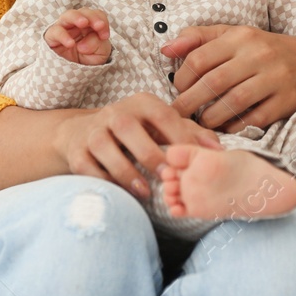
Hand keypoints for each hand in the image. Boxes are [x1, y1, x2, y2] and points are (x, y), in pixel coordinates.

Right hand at [44, 8, 111, 65]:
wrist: (73, 75)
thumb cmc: (88, 60)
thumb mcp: (100, 54)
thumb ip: (98, 45)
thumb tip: (83, 44)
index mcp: (90, 25)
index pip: (97, 15)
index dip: (102, 21)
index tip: (105, 36)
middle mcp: (76, 24)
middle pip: (84, 12)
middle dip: (92, 17)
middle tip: (99, 26)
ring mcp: (64, 29)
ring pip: (68, 15)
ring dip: (76, 17)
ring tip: (83, 23)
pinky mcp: (51, 38)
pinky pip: (55, 32)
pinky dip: (63, 36)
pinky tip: (71, 44)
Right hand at [55, 92, 221, 199]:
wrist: (81, 132)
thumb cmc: (134, 131)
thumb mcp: (160, 126)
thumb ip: (190, 134)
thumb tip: (218, 150)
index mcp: (142, 103)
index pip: (163, 115)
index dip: (178, 136)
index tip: (191, 161)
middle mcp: (115, 113)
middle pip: (129, 129)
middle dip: (149, 153)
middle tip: (167, 176)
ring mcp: (93, 131)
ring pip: (106, 148)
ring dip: (126, 171)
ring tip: (146, 191)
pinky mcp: (77, 152)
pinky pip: (88, 167)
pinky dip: (104, 181)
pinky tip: (121, 193)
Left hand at [163, 25, 295, 132]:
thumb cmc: (262, 49)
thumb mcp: (232, 35)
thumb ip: (198, 39)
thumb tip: (165, 50)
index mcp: (241, 37)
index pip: (200, 58)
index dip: (182, 78)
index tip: (178, 90)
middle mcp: (257, 55)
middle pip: (213, 82)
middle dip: (189, 103)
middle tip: (177, 115)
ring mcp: (274, 79)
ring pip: (232, 103)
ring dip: (210, 118)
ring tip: (199, 123)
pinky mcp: (285, 101)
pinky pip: (253, 120)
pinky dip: (234, 127)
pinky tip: (223, 128)